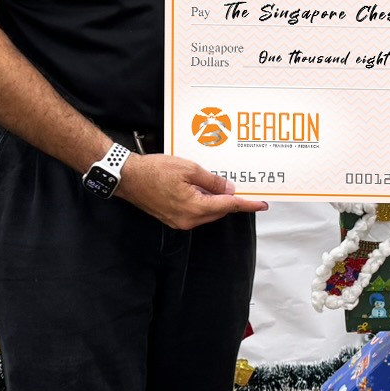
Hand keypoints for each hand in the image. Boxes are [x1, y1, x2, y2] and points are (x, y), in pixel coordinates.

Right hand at [114, 154, 266, 229]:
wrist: (128, 178)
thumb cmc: (154, 170)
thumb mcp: (189, 169)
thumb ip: (212, 181)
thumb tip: (228, 189)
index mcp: (195, 207)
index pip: (229, 206)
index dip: (247, 205)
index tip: (261, 205)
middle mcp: (188, 219)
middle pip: (219, 211)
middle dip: (231, 201)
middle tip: (242, 189)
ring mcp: (179, 221)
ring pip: (207, 213)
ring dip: (216, 201)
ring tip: (219, 186)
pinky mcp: (172, 219)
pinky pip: (195, 213)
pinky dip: (203, 203)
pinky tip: (203, 190)